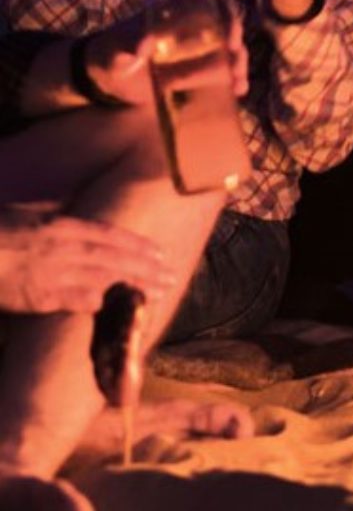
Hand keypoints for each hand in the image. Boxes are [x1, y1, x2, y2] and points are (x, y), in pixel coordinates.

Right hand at [0, 214, 173, 313]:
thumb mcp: (24, 213)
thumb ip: (50, 212)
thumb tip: (71, 203)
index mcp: (59, 224)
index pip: (110, 235)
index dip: (138, 245)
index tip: (160, 253)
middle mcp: (62, 246)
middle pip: (115, 257)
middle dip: (146, 267)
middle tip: (171, 276)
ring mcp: (51, 271)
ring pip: (103, 278)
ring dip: (132, 287)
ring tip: (156, 294)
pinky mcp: (36, 296)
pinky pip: (74, 299)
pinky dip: (95, 302)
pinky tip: (115, 308)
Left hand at [85, 9, 249, 104]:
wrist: (108, 80)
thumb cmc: (111, 56)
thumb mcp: (115, 51)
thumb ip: (128, 46)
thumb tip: (144, 43)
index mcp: (175, 16)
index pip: (209, 5)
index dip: (225, 14)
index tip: (228, 32)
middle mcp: (192, 31)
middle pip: (227, 29)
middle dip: (237, 42)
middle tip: (235, 58)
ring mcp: (198, 53)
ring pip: (230, 53)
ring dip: (239, 65)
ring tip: (238, 82)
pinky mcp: (200, 75)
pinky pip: (223, 75)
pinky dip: (234, 82)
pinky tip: (238, 92)